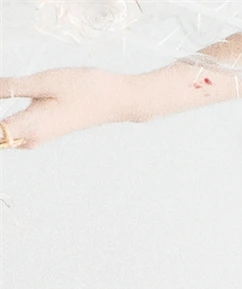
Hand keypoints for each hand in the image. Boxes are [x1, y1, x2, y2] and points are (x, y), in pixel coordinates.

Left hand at [0, 68, 136, 148]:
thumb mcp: (45, 81)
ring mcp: (40, 136)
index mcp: (31, 126)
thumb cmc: (86, 89)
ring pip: (5, 141)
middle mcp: (34, 137)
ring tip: (2, 107)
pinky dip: (2, 129)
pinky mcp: (44, 131)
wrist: (117, 100)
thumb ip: (11, 86)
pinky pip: (15, 136)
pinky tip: (0, 122)